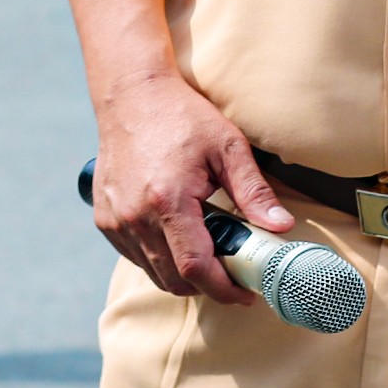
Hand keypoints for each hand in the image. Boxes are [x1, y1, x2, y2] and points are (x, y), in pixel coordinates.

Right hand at [88, 69, 292, 306]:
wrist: (131, 94)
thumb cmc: (180, 115)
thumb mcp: (227, 146)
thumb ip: (254, 191)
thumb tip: (282, 227)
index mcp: (168, 200)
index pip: (196, 268)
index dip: (224, 290)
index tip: (245, 293)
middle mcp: (136, 216)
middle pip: (175, 280)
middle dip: (207, 284)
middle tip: (231, 268)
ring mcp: (116, 220)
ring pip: (154, 272)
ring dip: (183, 273)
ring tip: (206, 246)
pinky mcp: (105, 219)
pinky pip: (136, 257)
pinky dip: (159, 257)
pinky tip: (176, 233)